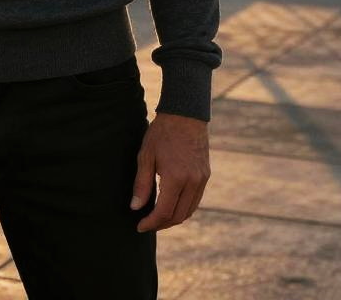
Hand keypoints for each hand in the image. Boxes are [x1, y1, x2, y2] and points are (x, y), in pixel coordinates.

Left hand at [131, 112, 209, 232]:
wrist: (185, 114)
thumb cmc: (161, 133)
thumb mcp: (146, 155)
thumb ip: (141, 183)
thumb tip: (135, 207)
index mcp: (176, 178)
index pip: (164, 212)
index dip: (151, 223)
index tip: (139, 226)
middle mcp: (192, 182)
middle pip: (178, 216)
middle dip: (161, 224)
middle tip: (147, 224)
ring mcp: (201, 179)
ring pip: (189, 211)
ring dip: (173, 218)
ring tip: (158, 218)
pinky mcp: (205, 175)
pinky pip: (195, 200)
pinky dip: (184, 208)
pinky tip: (172, 205)